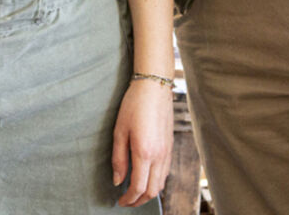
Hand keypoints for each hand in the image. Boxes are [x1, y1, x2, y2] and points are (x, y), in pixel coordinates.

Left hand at [111, 78, 172, 206]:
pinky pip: (165, 172)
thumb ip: (118, 158)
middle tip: (126, 202)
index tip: (119, 202)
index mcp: (144, 152)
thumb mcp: (119, 131)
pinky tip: (146, 178)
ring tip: (135, 193)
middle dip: (138, 201)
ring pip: (160, 183)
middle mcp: (159, 156)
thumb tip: (118, 181)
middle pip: (152, 190)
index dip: (128, 199)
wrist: (154, 87)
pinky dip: (156, 182)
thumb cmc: (134, 105)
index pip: (138, 187)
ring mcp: (167, 152)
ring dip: (148, 193)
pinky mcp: (170, 147)